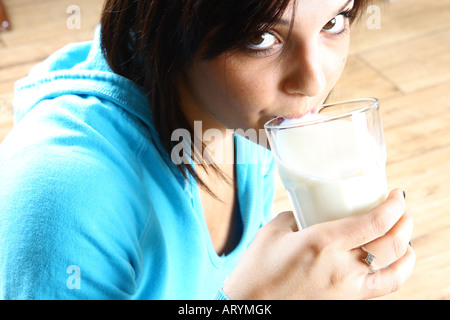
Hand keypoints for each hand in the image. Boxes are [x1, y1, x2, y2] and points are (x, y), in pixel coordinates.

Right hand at [224, 189, 414, 298]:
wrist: (252, 305)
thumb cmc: (257, 269)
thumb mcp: (274, 231)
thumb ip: (296, 216)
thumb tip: (308, 211)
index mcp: (323, 242)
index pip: (375, 222)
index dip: (394, 206)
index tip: (397, 194)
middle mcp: (342, 266)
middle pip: (391, 243)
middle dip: (404, 221)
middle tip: (400, 208)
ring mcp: (348, 287)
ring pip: (395, 267)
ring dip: (406, 245)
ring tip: (403, 232)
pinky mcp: (347, 300)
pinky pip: (386, 287)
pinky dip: (400, 271)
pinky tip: (399, 261)